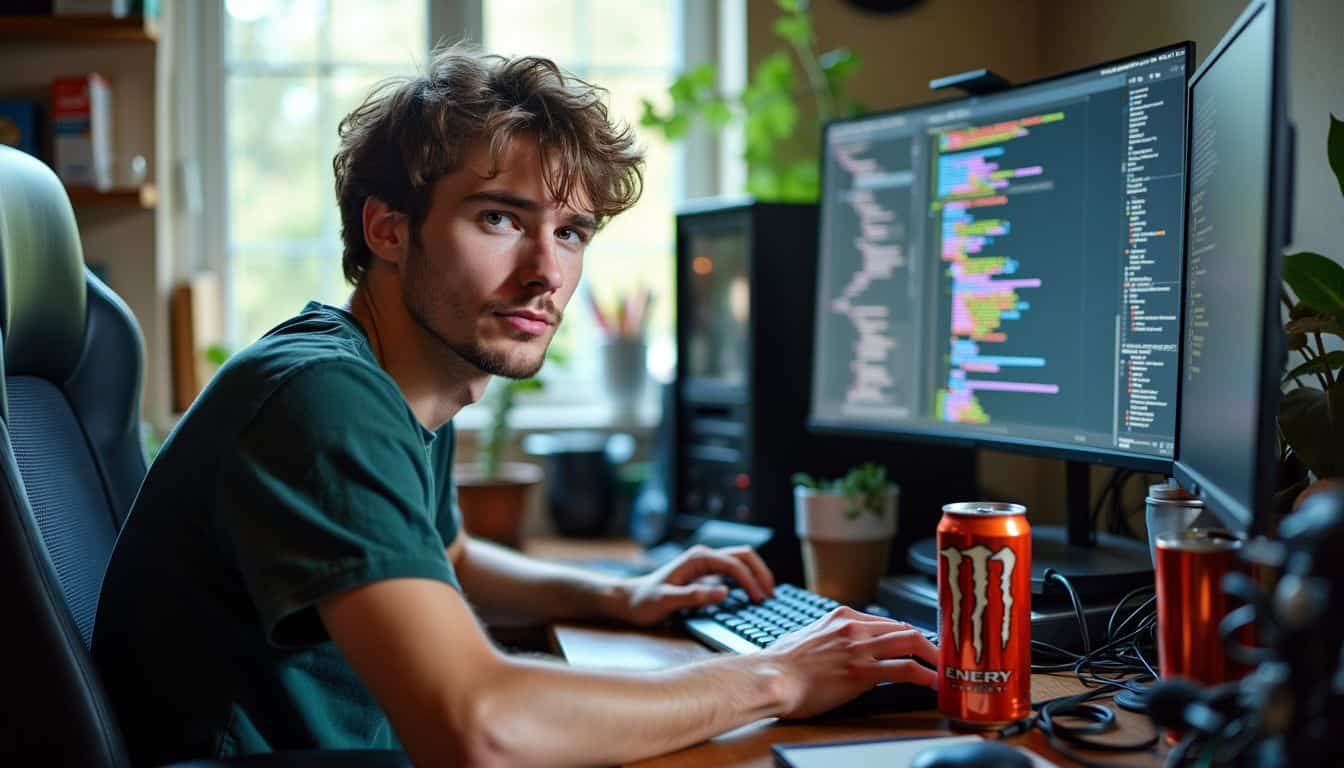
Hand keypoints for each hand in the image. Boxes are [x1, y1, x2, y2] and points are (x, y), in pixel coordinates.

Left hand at [612, 544, 775, 626]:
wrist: (627, 601)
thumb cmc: (643, 601)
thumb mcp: (665, 601)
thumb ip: (693, 596)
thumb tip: (723, 592)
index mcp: (697, 558)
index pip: (733, 564)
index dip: (750, 581)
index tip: (759, 599)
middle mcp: (703, 557)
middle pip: (743, 555)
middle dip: (760, 571)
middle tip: (771, 593)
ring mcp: (705, 565)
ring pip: (740, 561)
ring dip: (756, 573)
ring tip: (767, 594)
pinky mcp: (705, 575)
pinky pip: (733, 572)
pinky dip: (747, 580)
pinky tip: (753, 594)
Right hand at [763, 606, 937, 718]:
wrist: (771, 678)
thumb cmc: (781, 664)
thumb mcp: (807, 637)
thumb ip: (829, 638)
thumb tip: (836, 648)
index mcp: (841, 616)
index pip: (885, 622)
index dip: (906, 634)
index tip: (918, 644)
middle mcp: (853, 627)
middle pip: (904, 628)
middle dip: (928, 642)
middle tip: (942, 655)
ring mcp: (859, 648)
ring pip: (911, 642)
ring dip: (934, 656)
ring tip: (947, 668)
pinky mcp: (862, 671)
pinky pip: (905, 670)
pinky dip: (926, 676)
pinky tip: (936, 683)